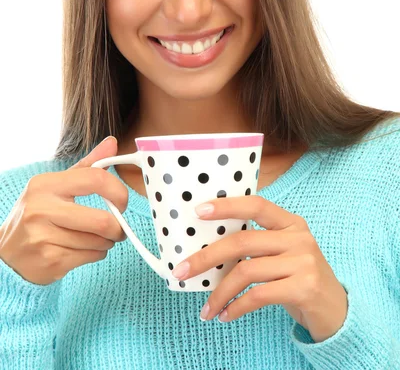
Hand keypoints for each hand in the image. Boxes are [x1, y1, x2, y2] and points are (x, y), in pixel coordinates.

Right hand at [0, 137, 127, 284]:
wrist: (9, 253)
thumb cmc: (39, 214)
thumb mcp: (57, 185)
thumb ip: (88, 166)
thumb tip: (112, 143)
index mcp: (46, 184)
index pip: (95, 179)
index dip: (118, 191)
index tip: (122, 201)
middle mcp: (42, 209)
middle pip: (102, 221)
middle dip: (117, 227)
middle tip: (117, 227)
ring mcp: (44, 237)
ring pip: (98, 242)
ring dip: (106, 242)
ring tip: (97, 238)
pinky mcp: (50, 260)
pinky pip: (91, 257)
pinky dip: (96, 254)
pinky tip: (84, 249)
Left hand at [171, 195, 347, 342]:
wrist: (338, 311)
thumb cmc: (300, 278)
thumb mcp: (284, 254)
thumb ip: (257, 245)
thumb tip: (208, 248)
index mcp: (291, 223)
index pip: (256, 205)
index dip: (226, 206)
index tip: (198, 211)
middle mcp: (298, 238)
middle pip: (243, 240)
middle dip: (207, 257)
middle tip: (181, 271)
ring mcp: (303, 262)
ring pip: (247, 271)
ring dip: (219, 292)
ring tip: (206, 309)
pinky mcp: (304, 288)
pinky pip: (258, 296)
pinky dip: (236, 307)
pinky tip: (226, 315)